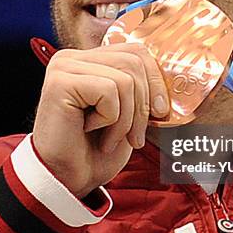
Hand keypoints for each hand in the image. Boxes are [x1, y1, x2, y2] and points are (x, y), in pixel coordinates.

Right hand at [32, 43, 168, 197]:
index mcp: (89, 60)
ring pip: (124, 79)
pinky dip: (109, 119)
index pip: (136, 51)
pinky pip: (108, 91)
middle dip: (142, 105)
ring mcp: (63, 67)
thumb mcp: (128, 113)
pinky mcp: (60, 82)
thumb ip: (140, 88)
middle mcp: (72, 57)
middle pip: (134, 63)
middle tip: (132, 137)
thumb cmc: (95, 150)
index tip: (159, 112)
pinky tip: (89, 131)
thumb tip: (172, 77)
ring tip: (109, 137)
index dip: (155, 81)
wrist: (67, 180)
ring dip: (125, 118)